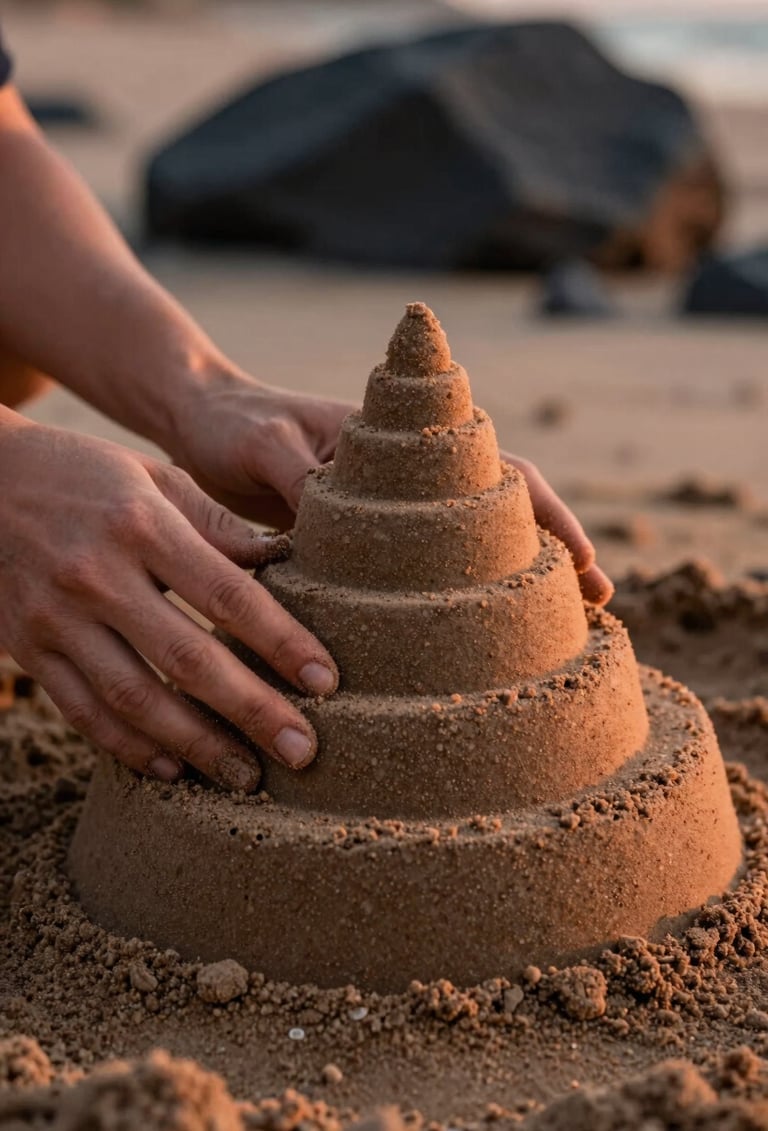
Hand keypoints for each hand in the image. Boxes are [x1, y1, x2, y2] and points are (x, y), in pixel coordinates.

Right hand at [0, 416, 338, 790]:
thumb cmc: (85, 474)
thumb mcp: (154, 477)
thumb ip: (217, 524)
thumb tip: (285, 562)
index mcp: (141, 525)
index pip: (226, 595)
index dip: (281, 641)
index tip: (326, 682)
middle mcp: (97, 575)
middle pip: (186, 659)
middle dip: (251, 711)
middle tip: (303, 751)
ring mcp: (55, 618)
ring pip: (134, 700)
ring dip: (196, 746)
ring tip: (247, 777)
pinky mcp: (27, 649)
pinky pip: (82, 713)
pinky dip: (129, 747)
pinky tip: (174, 769)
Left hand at [168, 372, 611, 605]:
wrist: (203, 421)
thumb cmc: (234, 426)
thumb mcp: (265, 446)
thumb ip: (303, 478)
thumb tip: (344, 522)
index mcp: (403, 450)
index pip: (496, 476)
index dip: (548, 518)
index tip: (585, 564)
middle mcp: (410, 485)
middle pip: (505, 516)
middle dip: (556, 556)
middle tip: (601, 607)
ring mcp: (393, 517)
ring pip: (472, 550)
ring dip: (517, 584)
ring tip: (560, 637)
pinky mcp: (365, 548)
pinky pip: (422, 576)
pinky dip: (455, 603)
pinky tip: (471, 644)